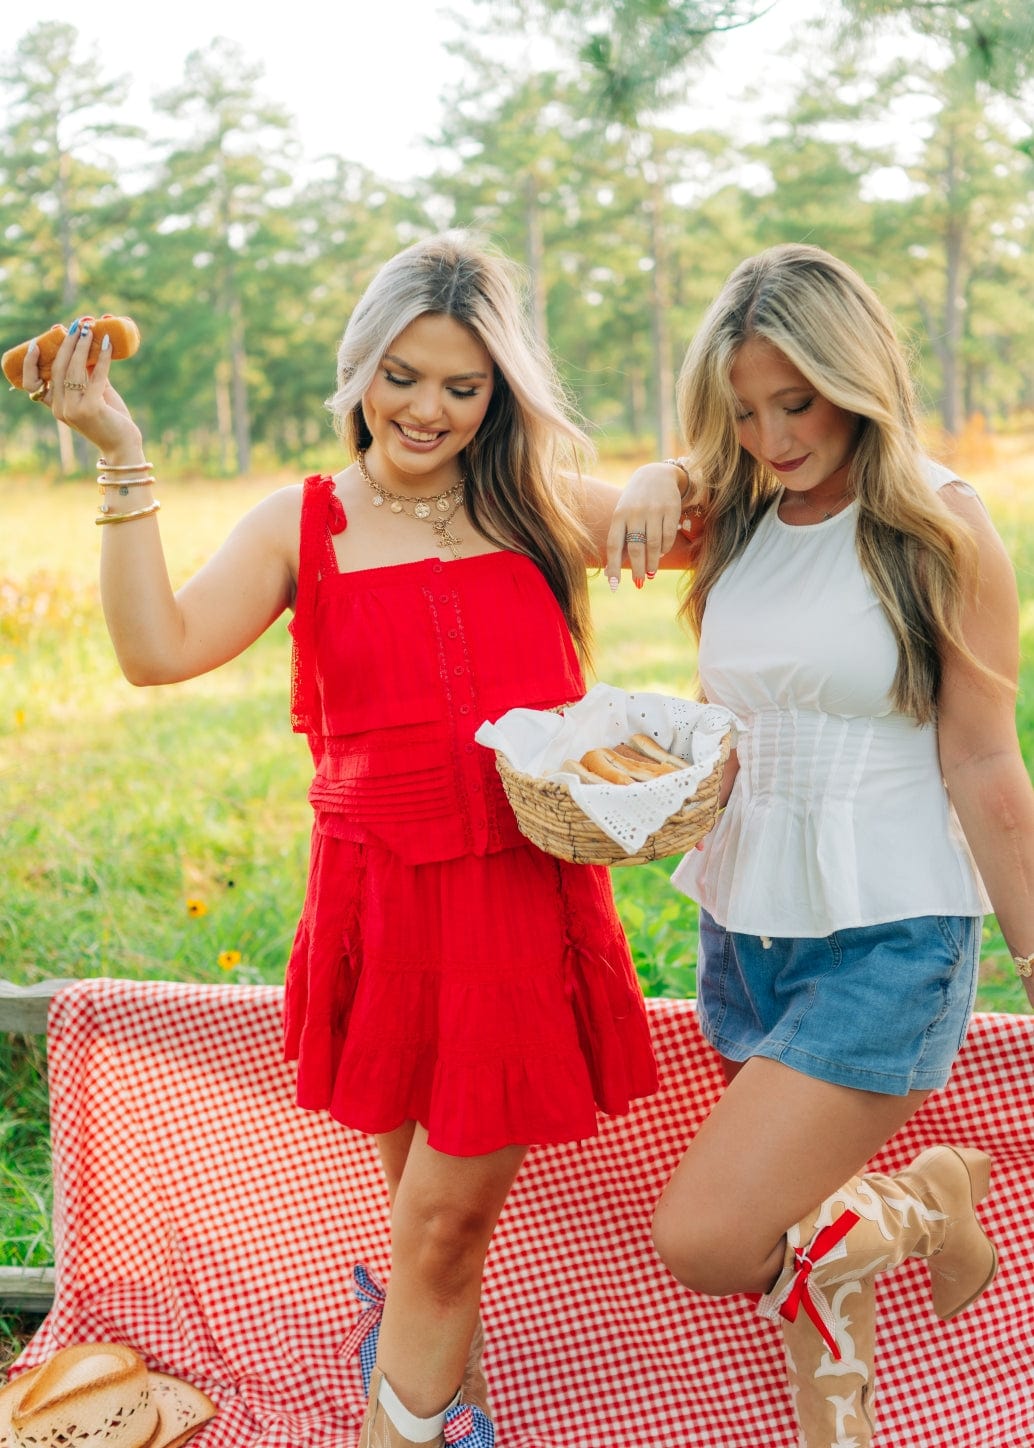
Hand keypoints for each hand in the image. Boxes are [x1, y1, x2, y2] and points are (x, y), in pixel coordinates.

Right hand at [23, 319, 143, 463]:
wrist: (124, 447)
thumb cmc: (110, 420)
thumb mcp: (96, 395)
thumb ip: (89, 375)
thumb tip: (89, 347)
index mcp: (56, 407)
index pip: (33, 383)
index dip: (31, 363)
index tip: (36, 344)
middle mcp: (61, 409)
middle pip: (58, 368)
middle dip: (67, 343)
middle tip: (77, 325)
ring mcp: (74, 409)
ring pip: (73, 369)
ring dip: (82, 345)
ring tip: (90, 328)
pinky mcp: (91, 408)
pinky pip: (95, 375)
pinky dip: (102, 357)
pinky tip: (107, 343)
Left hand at [605, 461, 690, 586]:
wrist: (655, 475)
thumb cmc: (635, 503)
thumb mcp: (623, 516)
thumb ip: (620, 541)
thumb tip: (611, 574)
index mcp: (619, 516)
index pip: (614, 545)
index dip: (613, 566)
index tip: (614, 585)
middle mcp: (635, 512)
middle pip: (636, 548)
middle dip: (637, 568)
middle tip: (639, 582)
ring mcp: (654, 510)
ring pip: (653, 544)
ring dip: (652, 562)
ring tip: (651, 573)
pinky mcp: (670, 509)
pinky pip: (668, 536)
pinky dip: (664, 548)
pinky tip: (661, 553)